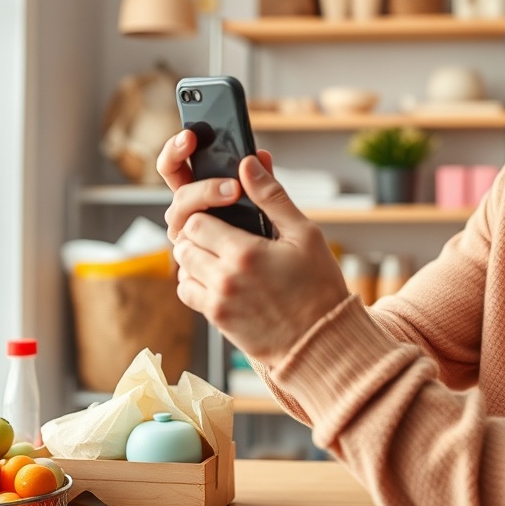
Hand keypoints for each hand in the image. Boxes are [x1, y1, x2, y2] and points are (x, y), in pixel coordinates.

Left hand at [161, 141, 349, 365]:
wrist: (322, 341)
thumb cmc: (319, 286)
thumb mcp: (305, 234)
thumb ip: (272, 197)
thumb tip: (248, 164)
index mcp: (245, 252)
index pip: (197, 221)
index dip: (207, 213)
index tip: (223, 214)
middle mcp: (224, 278)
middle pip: (184, 243)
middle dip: (199, 234)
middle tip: (222, 233)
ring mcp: (217, 302)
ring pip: (182, 267)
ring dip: (195, 256)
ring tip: (222, 254)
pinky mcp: (217, 320)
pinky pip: (187, 292)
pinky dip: (195, 281)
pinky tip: (220, 277)